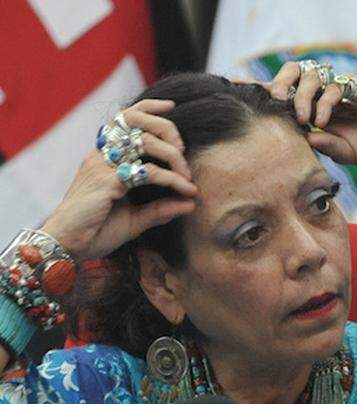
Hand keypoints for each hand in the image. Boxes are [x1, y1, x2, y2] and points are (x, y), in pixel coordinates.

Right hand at [40, 99, 196, 261]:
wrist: (68, 246)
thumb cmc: (97, 232)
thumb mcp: (136, 219)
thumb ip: (161, 209)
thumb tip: (191, 204)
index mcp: (104, 158)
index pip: (124, 119)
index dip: (148, 108)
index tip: (171, 107)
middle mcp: (102, 156)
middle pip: (137, 121)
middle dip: (168, 130)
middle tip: (184, 153)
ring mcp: (103, 166)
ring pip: (144, 142)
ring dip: (173, 157)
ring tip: (187, 178)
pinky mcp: (107, 181)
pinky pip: (147, 172)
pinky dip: (171, 180)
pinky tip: (185, 191)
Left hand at [266, 62, 356, 170]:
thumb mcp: (341, 152)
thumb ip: (321, 144)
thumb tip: (299, 135)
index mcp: (318, 109)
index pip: (290, 94)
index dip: (272, 92)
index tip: (254, 97)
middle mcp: (327, 95)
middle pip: (296, 74)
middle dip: (282, 83)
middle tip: (276, 100)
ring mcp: (343, 89)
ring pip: (313, 76)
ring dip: (303, 96)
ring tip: (305, 119)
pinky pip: (336, 86)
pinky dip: (324, 102)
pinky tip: (322, 121)